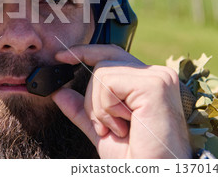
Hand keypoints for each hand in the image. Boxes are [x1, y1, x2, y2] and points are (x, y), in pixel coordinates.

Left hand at [51, 44, 190, 158]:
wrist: (154, 176)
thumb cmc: (136, 158)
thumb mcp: (102, 130)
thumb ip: (82, 109)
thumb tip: (60, 92)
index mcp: (148, 82)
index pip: (112, 54)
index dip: (85, 52)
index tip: (60, 57)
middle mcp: (157, 75)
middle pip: (103, 61)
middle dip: (92, 97)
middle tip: (103, 126)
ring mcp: (157, 78)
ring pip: (102, 72)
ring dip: (99, 108)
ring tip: (118, 129)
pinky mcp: (154, 85)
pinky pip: (108, 82)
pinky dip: (106, 108)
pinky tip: (124, 126)